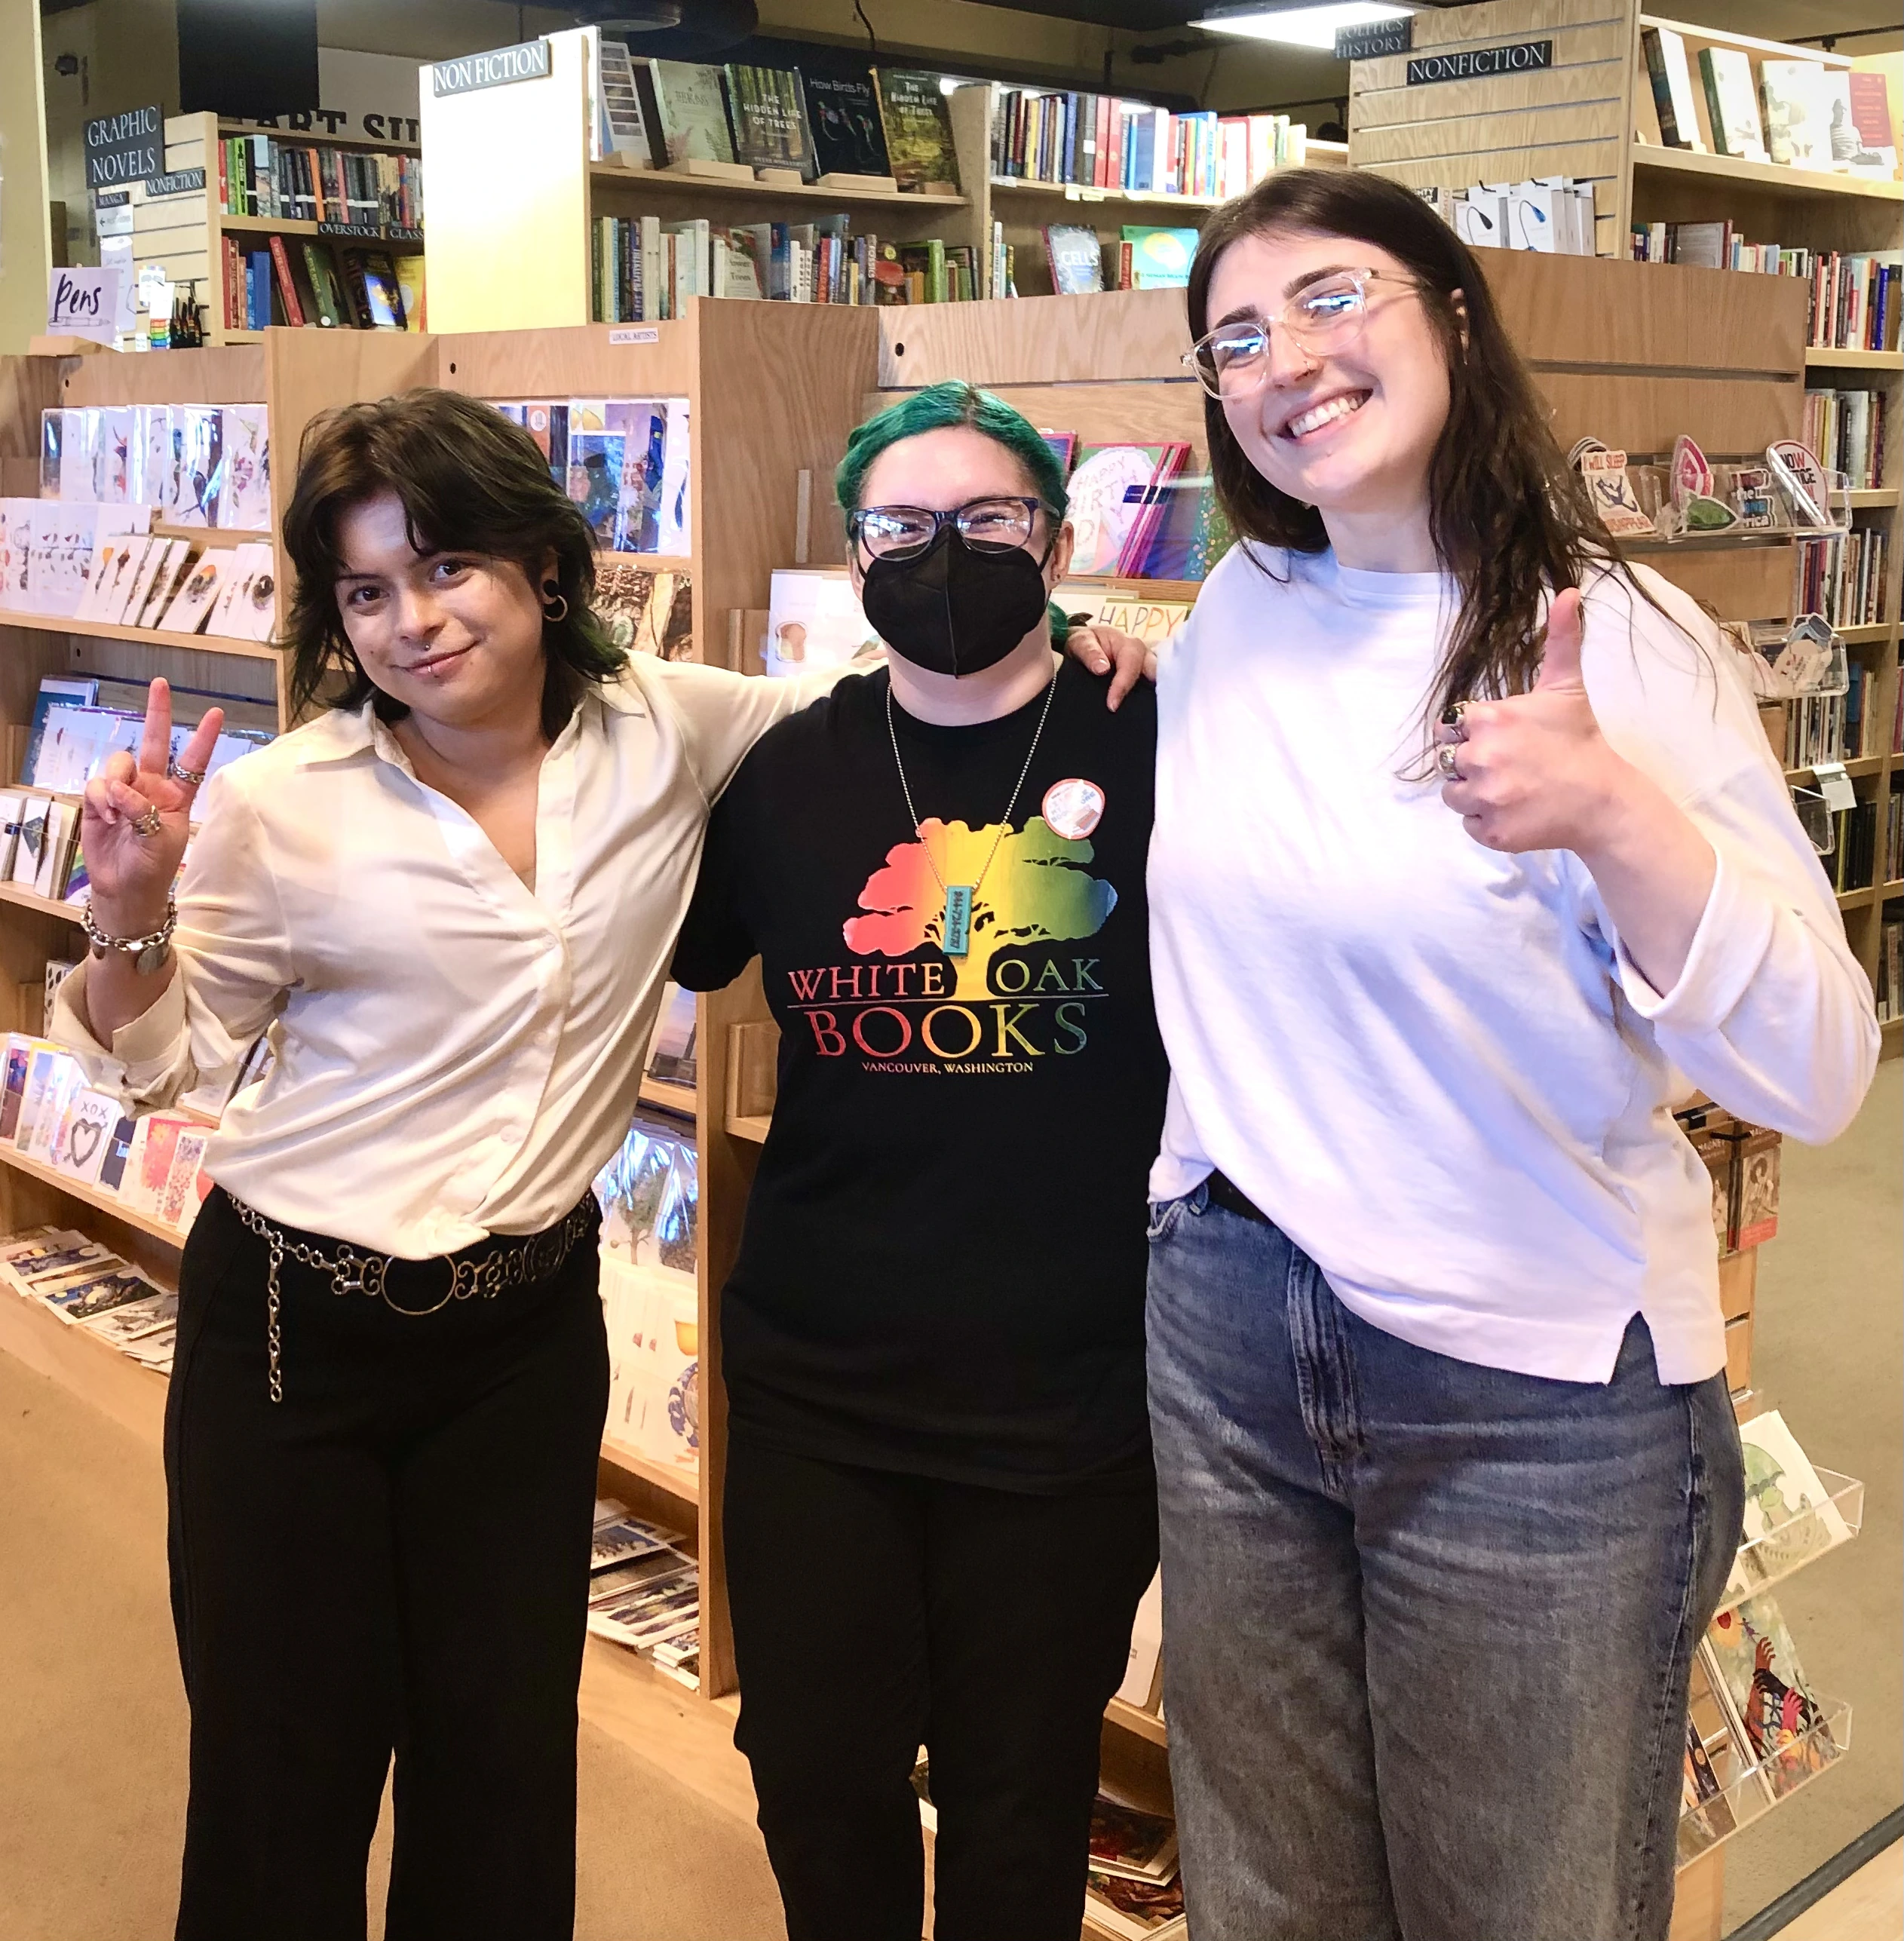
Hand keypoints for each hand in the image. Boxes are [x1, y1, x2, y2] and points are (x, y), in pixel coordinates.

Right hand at [81, 680, 223, 928]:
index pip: (192, 762)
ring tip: (118, 815)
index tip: (216, 713)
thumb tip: (122, 789)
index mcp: (177, 797)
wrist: (125, 889)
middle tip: (161, 684)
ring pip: (119, 763)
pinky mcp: (99, 799)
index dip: (202, 738)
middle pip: (153, 743)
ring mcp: (124, 791)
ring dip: (116, 785)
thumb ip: (144, 811)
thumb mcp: (161, 840)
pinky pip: (97, 784)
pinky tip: (106, 819)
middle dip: (157, 714)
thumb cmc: (153, 868)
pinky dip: (101, 799)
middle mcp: (151, 787)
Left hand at [1064, 621, 1156, 711]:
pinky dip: (1149, 702)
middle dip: (1155, 692)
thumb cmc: (1086, 641)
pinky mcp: (1145, 681)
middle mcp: (1144, 657)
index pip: (1131, 668)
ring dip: (1154, 700)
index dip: (1122, 686)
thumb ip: (1090, 653)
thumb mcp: (1081, 641)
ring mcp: (1147, 671)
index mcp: (1130, 645)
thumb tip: (1102, 669)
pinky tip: (1143, 714)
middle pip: (1156, 676)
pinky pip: (1151, 692)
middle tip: (1146, 714)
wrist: (1087, 645)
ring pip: (1157, 686)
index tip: (1112, 705)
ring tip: (1146, 718)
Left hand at [1435, 589, 1633, 855]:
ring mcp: (1485, 797)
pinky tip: (1518, 809)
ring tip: (1515, 787)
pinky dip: (1488, 821)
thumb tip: (1569, 591)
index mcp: (1489, 718)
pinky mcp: (1490, 831)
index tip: (1506, 739)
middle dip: (1476, 762)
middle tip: (1515, 765)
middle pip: (1450, 760)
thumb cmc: (1579, 741)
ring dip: (1476, 793)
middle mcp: (1480, 756)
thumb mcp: (1566, 687)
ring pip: (1454, 794)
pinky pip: (1469, 824)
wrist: (1603, 799)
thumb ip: (1561, 639)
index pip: (1454, 724)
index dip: (1476, 732)